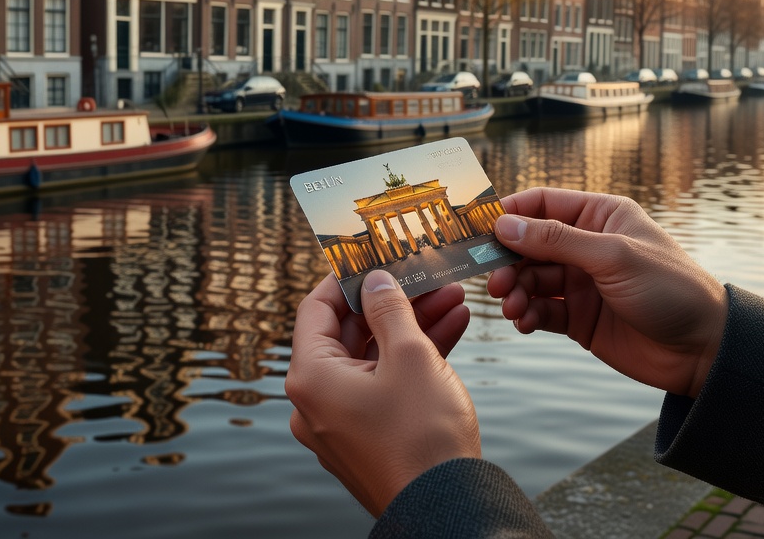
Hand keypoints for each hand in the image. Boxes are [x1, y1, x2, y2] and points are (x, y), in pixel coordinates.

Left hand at [286, 271, 479, 516]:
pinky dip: (413, 359)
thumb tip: (375, 280)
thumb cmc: (423, 436)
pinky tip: (452, 329)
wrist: (448, 507)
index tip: (372, 256)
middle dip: (393, 301)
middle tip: (425, 274)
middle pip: (348, 332)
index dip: (346, 277)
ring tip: (452, 297)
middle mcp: (316, 401)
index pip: (316, 308)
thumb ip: (389, 309)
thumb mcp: (411, 356)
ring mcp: (342, 421)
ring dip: (411, 326)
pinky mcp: (370, 435)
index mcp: (311, 377)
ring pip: (373, 357)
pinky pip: (385, 384)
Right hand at [488, 188, 726, 397]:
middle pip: (529, 245)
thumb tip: (505, 225)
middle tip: (496, 283)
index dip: (510, 214)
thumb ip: (557, 241)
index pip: (543, 204)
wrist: (702, 350)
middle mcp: (587, 246)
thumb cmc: (670, 290)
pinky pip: (542, 310)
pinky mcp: (580, 317)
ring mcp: (582, 283)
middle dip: (508, 262)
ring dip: (516, 292)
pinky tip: (525, 323)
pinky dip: (528, 315)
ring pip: (531, 280)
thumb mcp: (613, 257)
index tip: (479, 231)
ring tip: (514, 308)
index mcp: (601, 217)